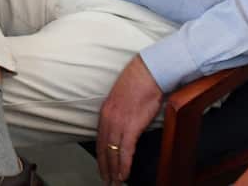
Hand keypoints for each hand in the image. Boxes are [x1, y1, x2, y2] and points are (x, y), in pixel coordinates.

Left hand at [96, 56, 162, 184]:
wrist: (148, 73)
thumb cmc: (138, 84)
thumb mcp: (122, 100)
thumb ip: (119, 115)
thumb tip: (123, 128)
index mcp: (105, 112)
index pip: (99, 139)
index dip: (100, 155)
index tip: (101, 167)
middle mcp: (108, 119)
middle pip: (103, 148)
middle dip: (104, 166)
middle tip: (105, 180)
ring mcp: (118, 123)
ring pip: (112, 152)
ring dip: (113, 169)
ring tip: (114, 182)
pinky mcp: (131, 126)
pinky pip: (125, 150)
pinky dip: (124, 164)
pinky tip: (123, 174)